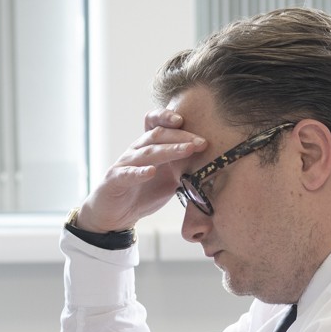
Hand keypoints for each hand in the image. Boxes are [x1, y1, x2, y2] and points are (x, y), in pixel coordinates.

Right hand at [71, 109, 208, 231]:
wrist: (115, 214)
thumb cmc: (143, 193)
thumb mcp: (169, 180)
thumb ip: (186, 170)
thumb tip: (215, 166)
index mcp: (148, 147)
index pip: (156, 124)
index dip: (167, 117)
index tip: (186, 119)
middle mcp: (136, 151)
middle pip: (157, 136)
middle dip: (180, 136)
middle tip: (202, 142)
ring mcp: (125, 164)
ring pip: (147, 153)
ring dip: (168, 150)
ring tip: (186, 150)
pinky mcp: (115, 180)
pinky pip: (127, 174)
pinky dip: (139, 172)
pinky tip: (151, 171)